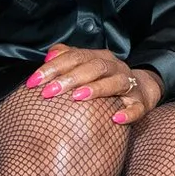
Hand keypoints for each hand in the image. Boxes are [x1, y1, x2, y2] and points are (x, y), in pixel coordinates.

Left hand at [26, 45, 163, 125]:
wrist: (140, 89)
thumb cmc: (104, 80)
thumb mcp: (85, 66)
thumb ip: (66, 58)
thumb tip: (48, 56)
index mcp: (100, 58)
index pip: (76, 57)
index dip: (53, 68)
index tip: (34, 82)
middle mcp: (115, 68)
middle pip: (95, 67)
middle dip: (70, 78)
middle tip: (49, 92)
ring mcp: (130, 85)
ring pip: (116, 83)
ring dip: (97, 89)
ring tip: (78, 97)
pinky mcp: (141, 103)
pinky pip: (137, 108)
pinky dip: (128, 112)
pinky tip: (116, 119)